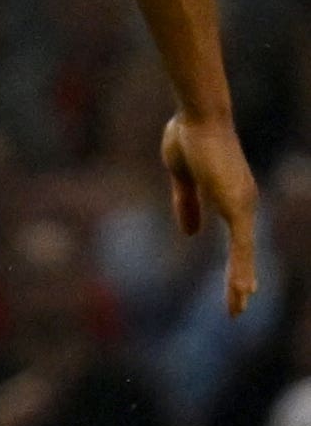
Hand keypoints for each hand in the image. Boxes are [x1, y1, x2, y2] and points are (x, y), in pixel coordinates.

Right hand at [163, 112, 258, 314]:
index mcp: (230, 197)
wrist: (198, 117)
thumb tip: (189, 234)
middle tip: (237, 308)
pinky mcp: (236, 207)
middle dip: (238, 281)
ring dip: (239, 283)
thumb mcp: (181, 176)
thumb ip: (186, 204)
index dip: (235, 265)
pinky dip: (241, 269)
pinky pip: (241, 246)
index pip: (236, 240)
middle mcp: (243, 203)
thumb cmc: (188, 136)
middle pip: (243, 252)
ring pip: (244, 254)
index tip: (237, 288)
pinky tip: (244, 289)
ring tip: (238, 308)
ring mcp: (241, 206)